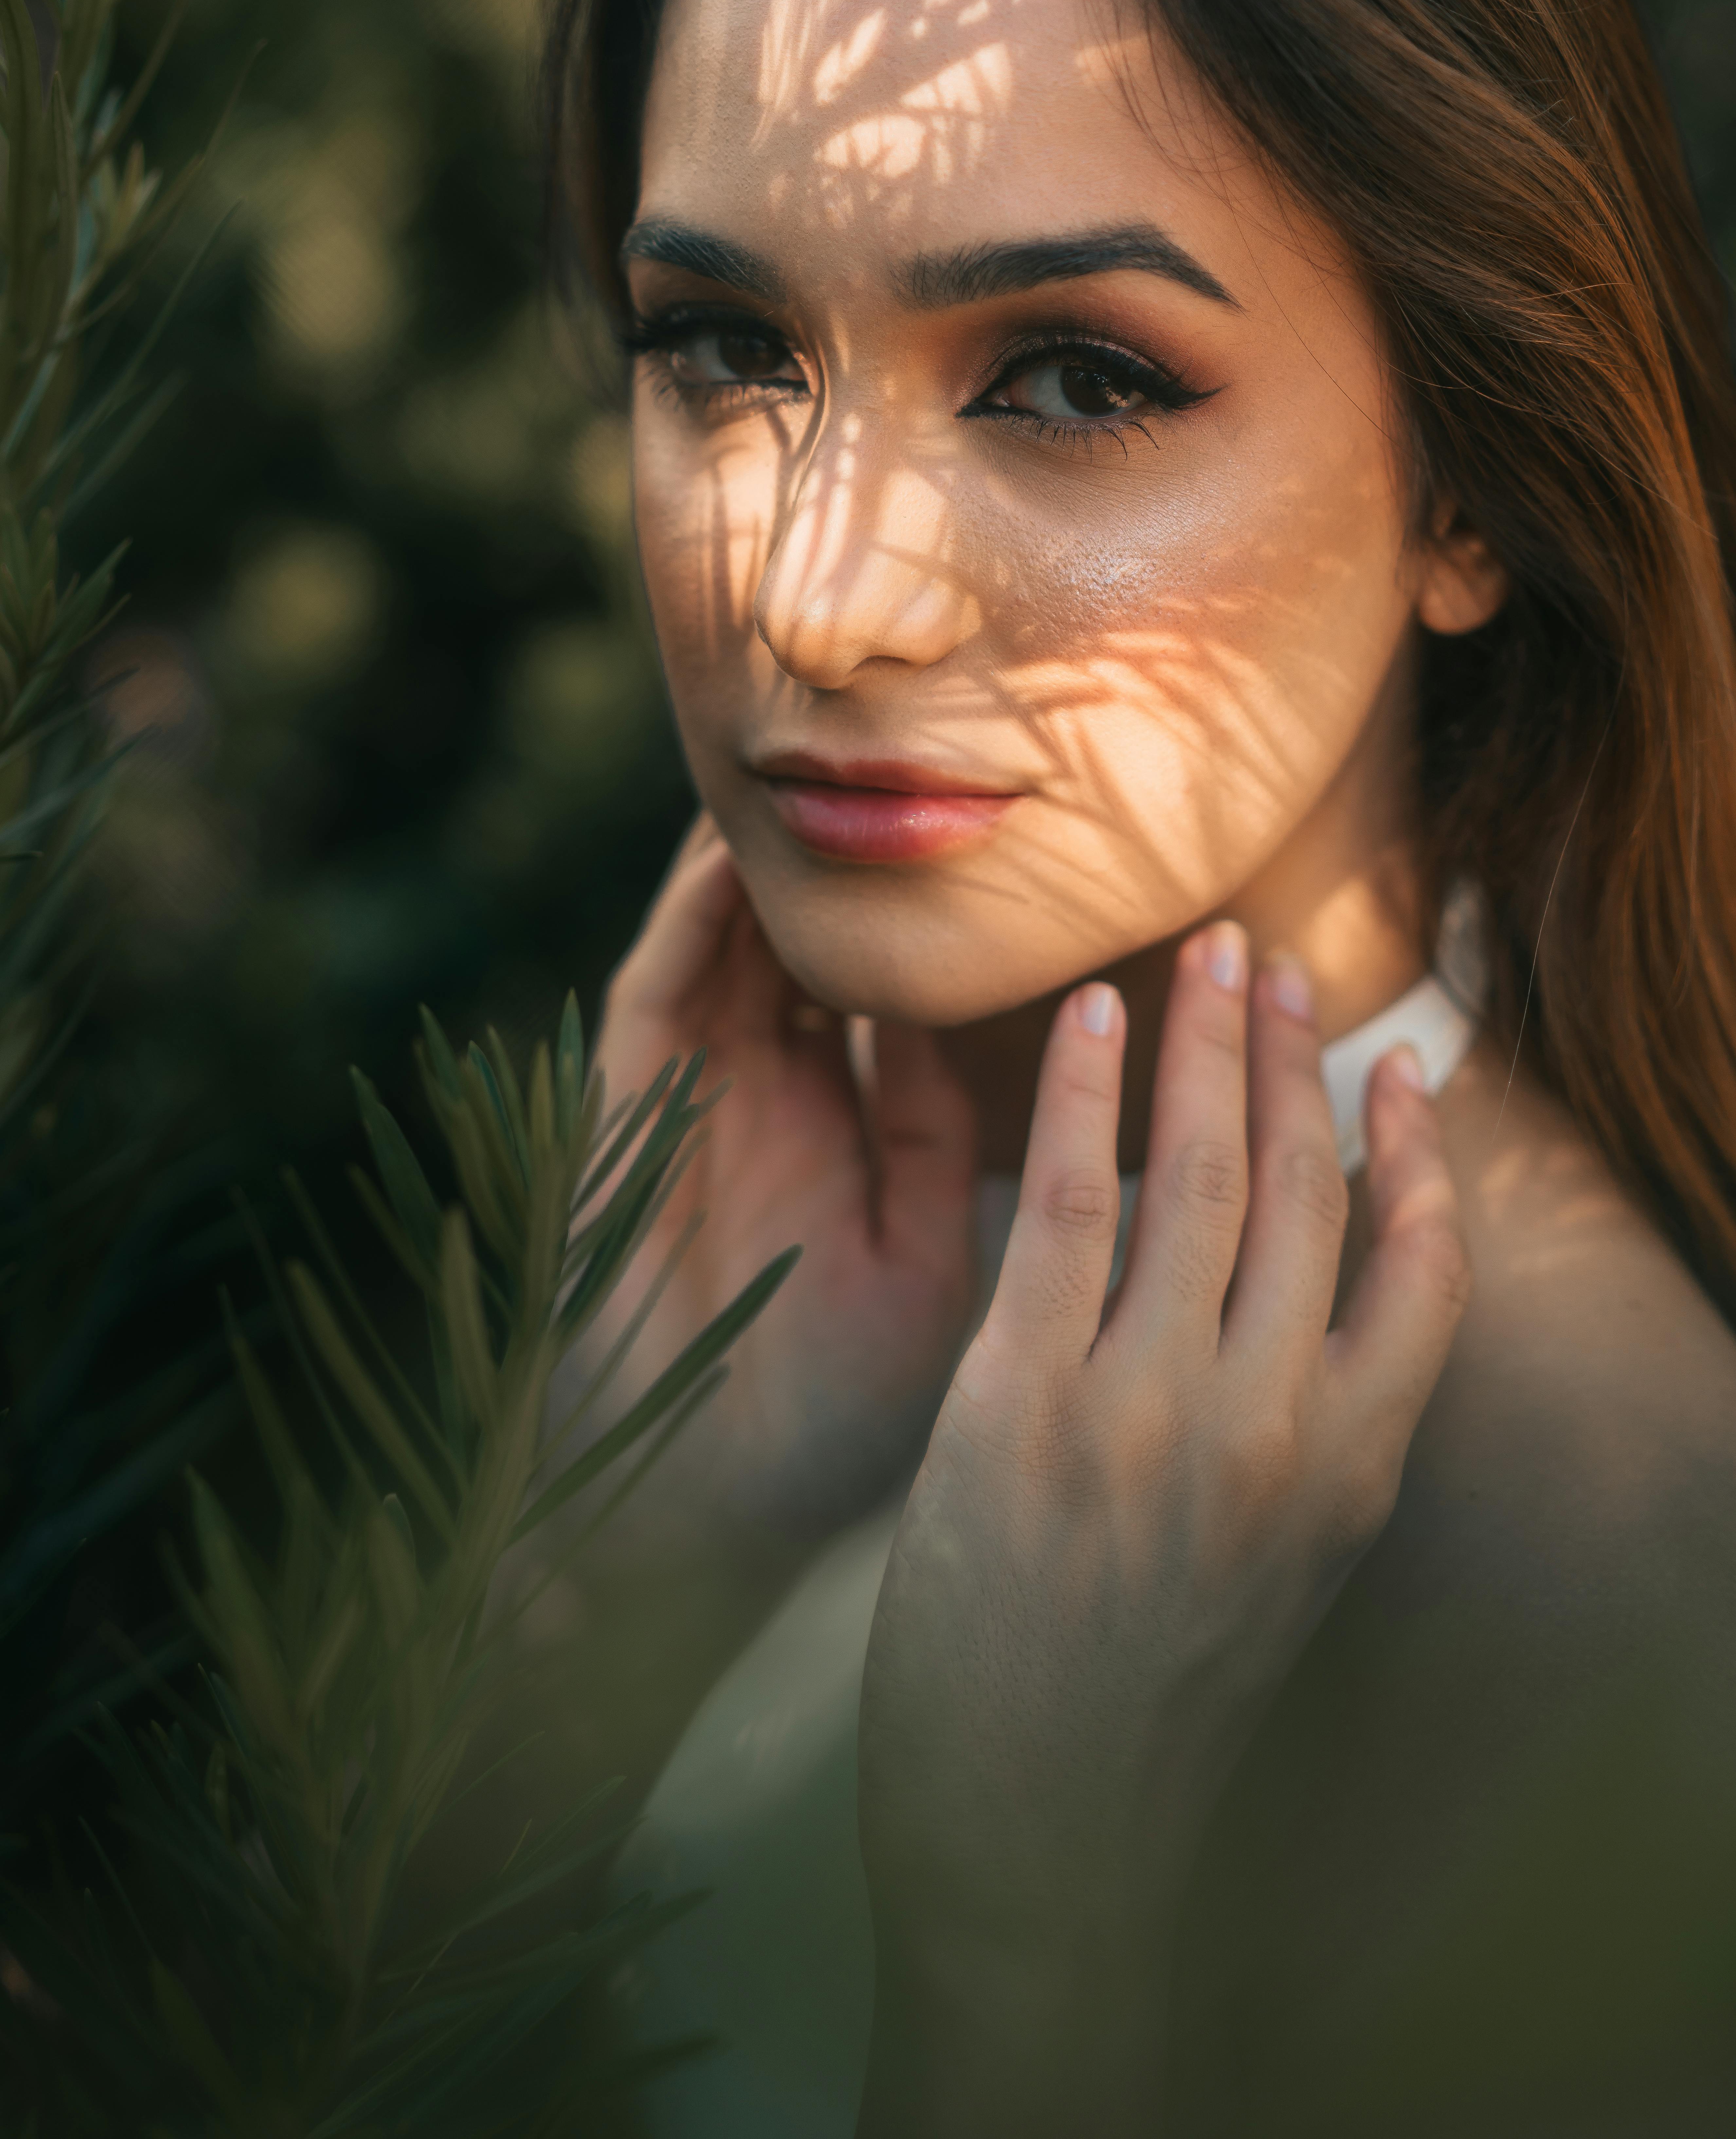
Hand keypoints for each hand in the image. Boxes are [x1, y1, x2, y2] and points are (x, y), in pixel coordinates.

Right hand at [573, 817, 977, 1542]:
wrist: (703, 1511)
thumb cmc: (830, 1409)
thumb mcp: (927, 1261)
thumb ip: (937, 1137)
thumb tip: (980, 1015)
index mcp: (841, 1131)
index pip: (885, 993)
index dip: (930, 921)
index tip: (1001, 839)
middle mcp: (766, 1098)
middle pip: (802, 945)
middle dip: (843, 863)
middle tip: (906, 761)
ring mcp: (690, 1099)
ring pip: (724, 946)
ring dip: (761, 865)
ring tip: (813, 770)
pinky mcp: (626, 1114)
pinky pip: (658, 992)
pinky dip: (690, 922)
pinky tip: (731, 857)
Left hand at [856, 924, 1469, 2133]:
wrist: (1040, 1835)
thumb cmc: (1144, 1704)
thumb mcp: (1269, 1571)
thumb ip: (1289, 1441)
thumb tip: (1277, 1310)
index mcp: (1347, 1473)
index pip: (1420, 1271)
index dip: (1415, 1155)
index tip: (1394, 1068)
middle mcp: (1268, 1426)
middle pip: (1301, 1194)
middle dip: (1288, 1060)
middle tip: (1270, 963)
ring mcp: (1150, 1411)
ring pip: (1198, 1177)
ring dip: (1201, 1046)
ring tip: (1198, 958)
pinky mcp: (1024, 1402)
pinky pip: (1071, 1208)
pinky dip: (1090, 1098)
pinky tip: (1094, 1018)